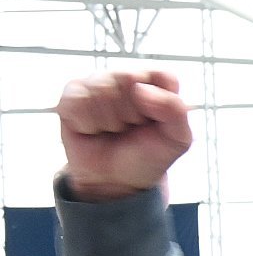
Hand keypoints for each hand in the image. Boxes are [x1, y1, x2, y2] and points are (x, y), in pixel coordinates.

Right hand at [57, 69, 190, 201]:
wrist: (115, 179)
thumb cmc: (148, 155)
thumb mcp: (176, 140)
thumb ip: (174, 111)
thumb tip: (140, 88)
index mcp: (158, 84)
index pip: (162, 76)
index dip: (159, 102)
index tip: (155, 122)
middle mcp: (127, 78)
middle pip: (127, 78)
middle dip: (131, 113)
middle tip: (131, 128)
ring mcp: (97, 83)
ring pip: (101, 88)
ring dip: (108, 120)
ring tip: (112, 129)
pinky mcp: (72, 95)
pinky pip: (77, 100)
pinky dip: (87, 123)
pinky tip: (92, 130)